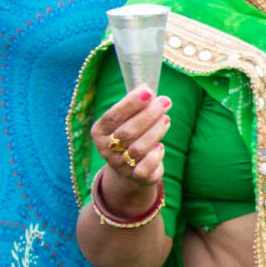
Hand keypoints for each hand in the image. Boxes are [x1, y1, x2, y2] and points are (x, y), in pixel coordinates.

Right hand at [91, 86, 171, 214]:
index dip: (130, 104)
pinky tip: (160, 146)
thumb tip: (147, 89)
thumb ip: (134, 107)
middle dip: (148, 115)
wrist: (129, 168)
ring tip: (166, 119)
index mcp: (99, 131)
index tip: (148, 91)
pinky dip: (155, 156)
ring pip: (138, 148)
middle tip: (165, 101)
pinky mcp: (136, 177)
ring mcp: (120, 165)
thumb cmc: (130, 135)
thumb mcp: (126, 120)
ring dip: (155, 131)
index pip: (112, 116)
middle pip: (127, 132)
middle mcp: (106, 149)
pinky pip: (145, 168)